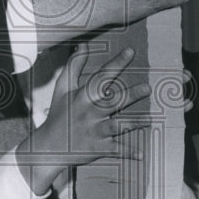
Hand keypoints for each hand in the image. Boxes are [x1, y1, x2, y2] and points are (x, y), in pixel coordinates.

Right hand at [20, 44, 152, 195]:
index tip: (130, 52)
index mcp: (83, 96)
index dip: (116, 63)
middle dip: (130, 95)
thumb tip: (83, 45)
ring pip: (117, 126)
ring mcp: (95, 131)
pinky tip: (141, 154)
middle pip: (113, 102)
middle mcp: (90, 112)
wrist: (49, 146)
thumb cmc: (59, 114)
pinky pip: (115, 150)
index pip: (102, 77)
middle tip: (148, 87)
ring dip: (133, 123)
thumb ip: (74, 66)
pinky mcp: (98, 148)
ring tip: (149, 119)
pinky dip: (128, 152)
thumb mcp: (62, 88)